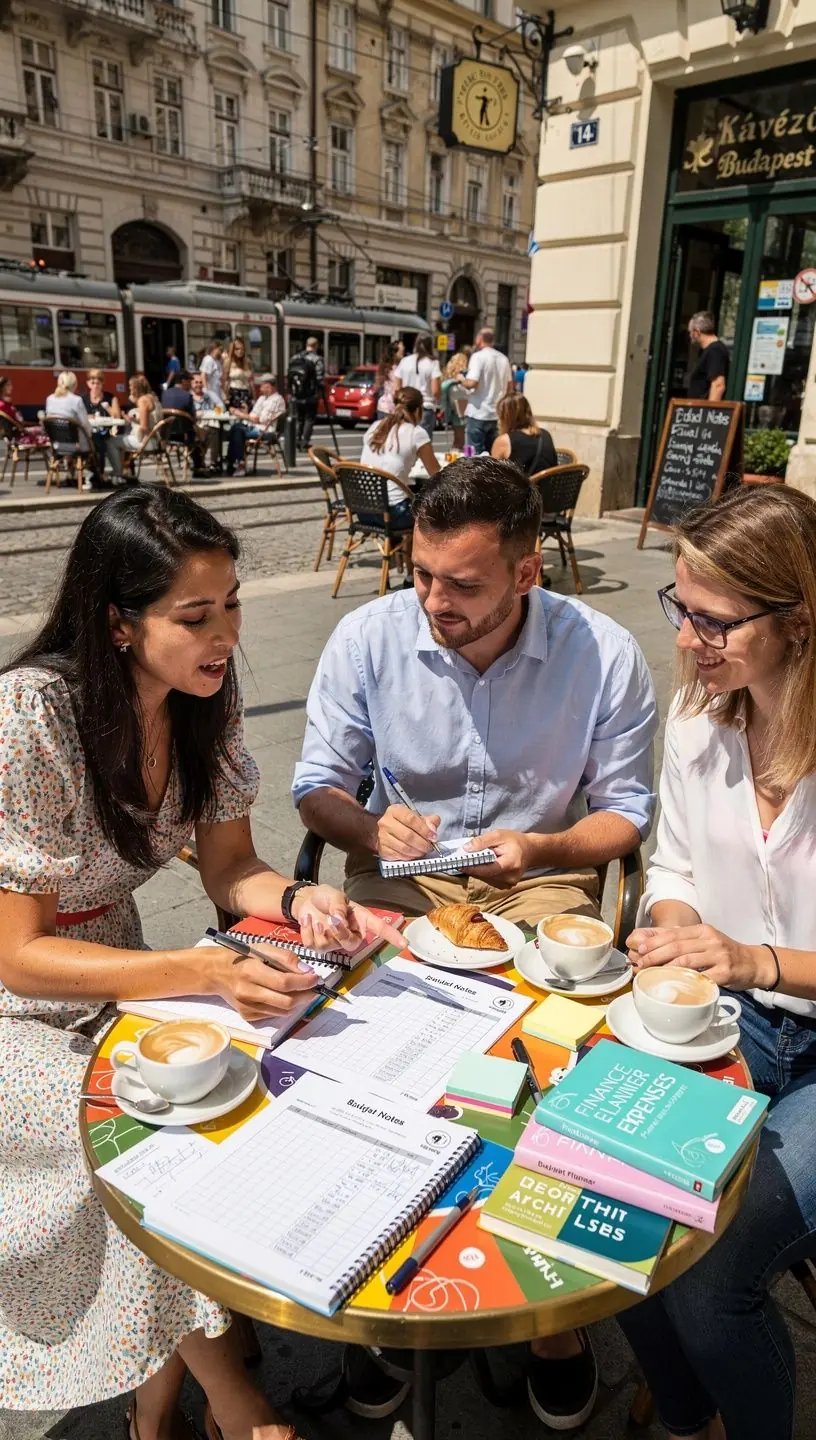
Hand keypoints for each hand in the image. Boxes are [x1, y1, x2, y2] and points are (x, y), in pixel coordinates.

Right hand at [206, 946, 318, 1021]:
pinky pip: (274, 1015)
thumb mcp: (264, 949)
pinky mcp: (247, 1015)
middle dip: (305, 995)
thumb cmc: (244, 957)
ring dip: (298, 1003)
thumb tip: (308, 972)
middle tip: (314, 988)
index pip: (283, 982)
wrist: (218, 972)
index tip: (316, 978)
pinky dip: (284, 1007)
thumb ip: (287, 958)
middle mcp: (247, 992)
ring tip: (303, 992)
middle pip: (285, 1001)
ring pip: (282, 1011)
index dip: (304, 982)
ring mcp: (246, 1006)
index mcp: (250, 971)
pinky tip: (285, 996)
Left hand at [292, 884, 404, 952]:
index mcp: (361, 920)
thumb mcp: (335, 896)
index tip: (404, 944)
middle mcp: (351, 934)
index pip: (379, 929)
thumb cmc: (326, 897)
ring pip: (330, 945)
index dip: (392, 936)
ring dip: (319, 930)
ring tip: (315, 917)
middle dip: (339, 933)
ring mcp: (335, 942)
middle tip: (331, 919)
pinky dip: (307, 931)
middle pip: (351, 943)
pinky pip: (314, 945)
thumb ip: (339, 907)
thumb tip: (340, 920)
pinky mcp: (319, 946)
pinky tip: (307, 920)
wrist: (306, 899)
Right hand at [375, 805, 439, 860]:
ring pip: (403, 847)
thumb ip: (428, 821)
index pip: (410, 819)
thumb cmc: (403, 823)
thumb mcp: (416, 817)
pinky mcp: (382, 849)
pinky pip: (399, 855)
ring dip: (417, 851)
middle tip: (429, 847)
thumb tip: (433, 829)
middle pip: (407, 835)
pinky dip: (410, 857)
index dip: (424, 829)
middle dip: (422, 843)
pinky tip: (415, 855)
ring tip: (423, 851)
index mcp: (395, 811)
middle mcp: (386, 823)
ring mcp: (382, 837)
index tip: (433, 836)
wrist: (384, 831)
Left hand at [464, 830, 533, 888]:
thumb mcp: (499, 835)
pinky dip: (484, 873)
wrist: (530, 851)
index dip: (473, 868)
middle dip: (473, 867)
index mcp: (511, 864)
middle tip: (464, 858)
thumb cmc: (515, 841)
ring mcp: (509, 884)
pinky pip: (489, 880)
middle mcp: (510, 878)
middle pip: (485, 875)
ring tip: (476, 859)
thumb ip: (482, 841)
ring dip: (478, 870)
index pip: (488, 870)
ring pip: (485, 879)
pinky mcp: (506, 886)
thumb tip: (466, 849)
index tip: (460, 864)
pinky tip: (485, 864)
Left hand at [626, 924, 774, 990]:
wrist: (753, 963)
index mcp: (701, 930)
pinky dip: (687, 981)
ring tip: (652, 975)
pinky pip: (702, 978)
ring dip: (666, 969)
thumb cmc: (723, 953)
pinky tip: (675, 986)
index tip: (639, 950)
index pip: (673, 934)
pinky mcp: (725, 972)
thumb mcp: (704, 940)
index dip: (654, 942)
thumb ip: (681, 939)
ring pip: (687, 961)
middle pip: (677, 946)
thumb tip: (650, 939)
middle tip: (640, 964)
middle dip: (655, 955)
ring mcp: (718, 955)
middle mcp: (710, 940)